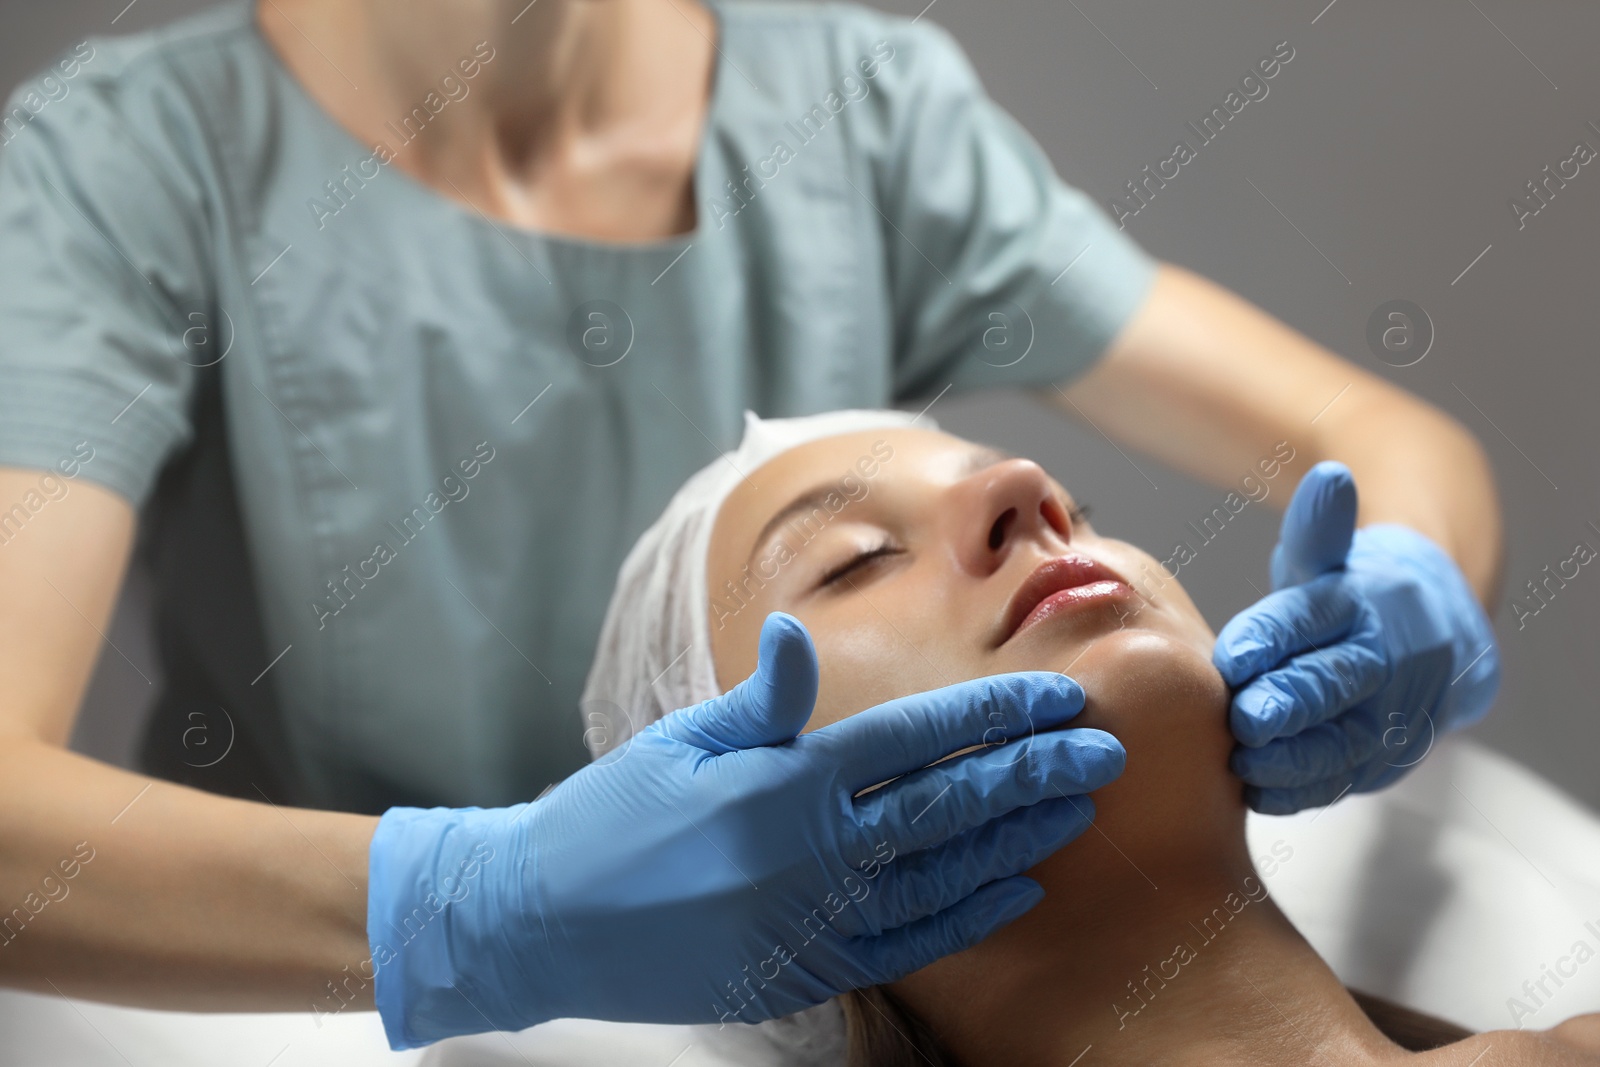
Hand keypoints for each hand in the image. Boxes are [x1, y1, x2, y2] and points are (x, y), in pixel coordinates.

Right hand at [367, 612, 1124, 1047]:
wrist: (540, 921)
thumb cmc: (611, 816)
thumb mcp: (683, 740)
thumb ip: (765, 699)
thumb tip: (806, 632)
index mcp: (783, 782)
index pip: (916, 740)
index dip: (995, 717)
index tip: (1055, 699)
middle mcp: (810, 853)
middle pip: (950, 808)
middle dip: (1033, 773)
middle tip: (1103, 748)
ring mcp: (812, 920)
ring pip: (945, 877)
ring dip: (1019, 839)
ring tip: (1077, 809)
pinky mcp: (803, 970)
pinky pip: (909, 944)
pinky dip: (969, 915)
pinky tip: (1018, 889)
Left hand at [1212, 462, 1499, 814]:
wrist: (1434, 633)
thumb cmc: (1352, 594)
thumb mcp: (1330, 556)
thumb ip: (1318, 528)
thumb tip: (1330, 478)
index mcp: (1363, 603)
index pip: (1312, 618)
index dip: (1271, 638)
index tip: (1231, 657)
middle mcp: (1388, 658)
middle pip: (1335, 682)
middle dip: (1290, 702)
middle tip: (1244, 717)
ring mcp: (1394, 713)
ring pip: (1344, 741)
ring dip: (1295, 757)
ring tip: (1245, 761)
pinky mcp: (1389, 757)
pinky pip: (1347, 778)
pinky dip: (1306, 789)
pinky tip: (1262, 791)